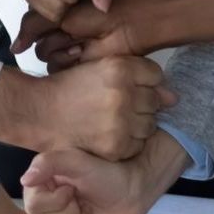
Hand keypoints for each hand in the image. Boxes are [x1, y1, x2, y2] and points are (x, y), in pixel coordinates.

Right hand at [15, 0, 148, 72]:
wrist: (126, 25)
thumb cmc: (97, 11)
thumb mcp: (60, 12)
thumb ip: (32, 25)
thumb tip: (14, 49)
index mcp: (55, 16)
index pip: (30, 25)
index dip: (39, 21)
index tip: (56, 16)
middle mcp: (58, 34)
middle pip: (36, 41)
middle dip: (51, 34)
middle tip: (70, 28)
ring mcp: (66, 51)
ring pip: (44, 56)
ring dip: (59, 47)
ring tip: (79, 41)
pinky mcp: (74, 68)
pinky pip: (55, 69)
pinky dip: (66, 59)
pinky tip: (81, 52)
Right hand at [20, 147, 153, 213]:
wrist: (132, 191)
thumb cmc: (105, 172)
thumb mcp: (78, 161)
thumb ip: (50, 162)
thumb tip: (24, 180)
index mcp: (41, 185)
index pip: (34, 206)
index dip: (56, 201)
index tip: (71, 189)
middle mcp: (45, 205)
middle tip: (84, 202)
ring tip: (91, 213)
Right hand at [35, 54, 174, 159]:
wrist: (39, 112)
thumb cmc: (69, 87)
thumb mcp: (98, 67)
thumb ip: (136, 75)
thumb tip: (174, 96)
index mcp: (118, 67)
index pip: (155, 75)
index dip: (144, 83)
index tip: (130, 88)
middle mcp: (122, 93)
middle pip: (155, 101)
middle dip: (141, 104)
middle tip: (117, 107)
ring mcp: (120, 121)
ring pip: (149, 125)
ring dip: (137, 125)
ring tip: (113, 122)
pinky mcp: (116, 146)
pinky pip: (137, 145)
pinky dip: (128, 143)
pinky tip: (109, 135)